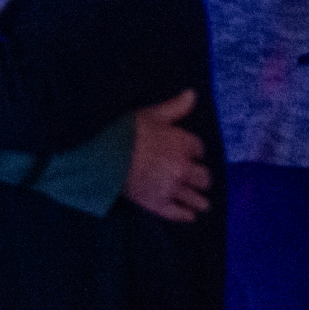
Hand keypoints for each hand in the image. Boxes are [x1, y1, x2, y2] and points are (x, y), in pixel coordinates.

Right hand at [125, 89, 211, 223]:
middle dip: (202, 177)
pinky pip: (177, 213)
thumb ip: (175, 107)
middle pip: (203, 177)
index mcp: (183, 144)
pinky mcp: (157, 204)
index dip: (195, 151)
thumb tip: (193, 94)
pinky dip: (186, 215)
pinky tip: (191, 216)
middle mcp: (183, 168)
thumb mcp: (152, 114)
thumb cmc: (127, 132)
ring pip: (195, 198)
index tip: (192, 153)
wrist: (105, 157)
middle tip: (201, 179)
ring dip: (201, 201)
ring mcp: (171, 188)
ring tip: (203, 204)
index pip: (199, 149)